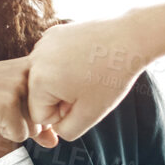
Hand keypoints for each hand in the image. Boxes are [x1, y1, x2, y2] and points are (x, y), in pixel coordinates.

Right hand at [0, 56, 59, 145]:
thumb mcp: (9, 102)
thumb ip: (36, 120)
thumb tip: (54, 142)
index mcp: (30, 64)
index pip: (53, 101)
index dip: (37, 111)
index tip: (14, 103)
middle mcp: (28, 71)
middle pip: (45, 116)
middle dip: (25, 121)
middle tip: (1, 107)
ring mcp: (18, 86)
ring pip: (35, 127)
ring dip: (15, 127)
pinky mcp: (8, 104)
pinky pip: (20, 135)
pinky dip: (4, 132)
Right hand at [25, 18, 149, 140]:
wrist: (130, 38)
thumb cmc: (111, 76)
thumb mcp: (90, 115)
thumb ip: (67, 130)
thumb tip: (54, 128)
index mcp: (39, 81)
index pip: (39, 116)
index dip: (64, 114)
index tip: (83, 100)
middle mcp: (34, 60)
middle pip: (39, 95)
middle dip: (61, 97)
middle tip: (87, 88)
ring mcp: (43, 43)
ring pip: (46, 78)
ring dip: (62, 81)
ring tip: (88, 73)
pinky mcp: (53, 33)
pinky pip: (52, 60)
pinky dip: (65, 64)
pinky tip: (85, 59)